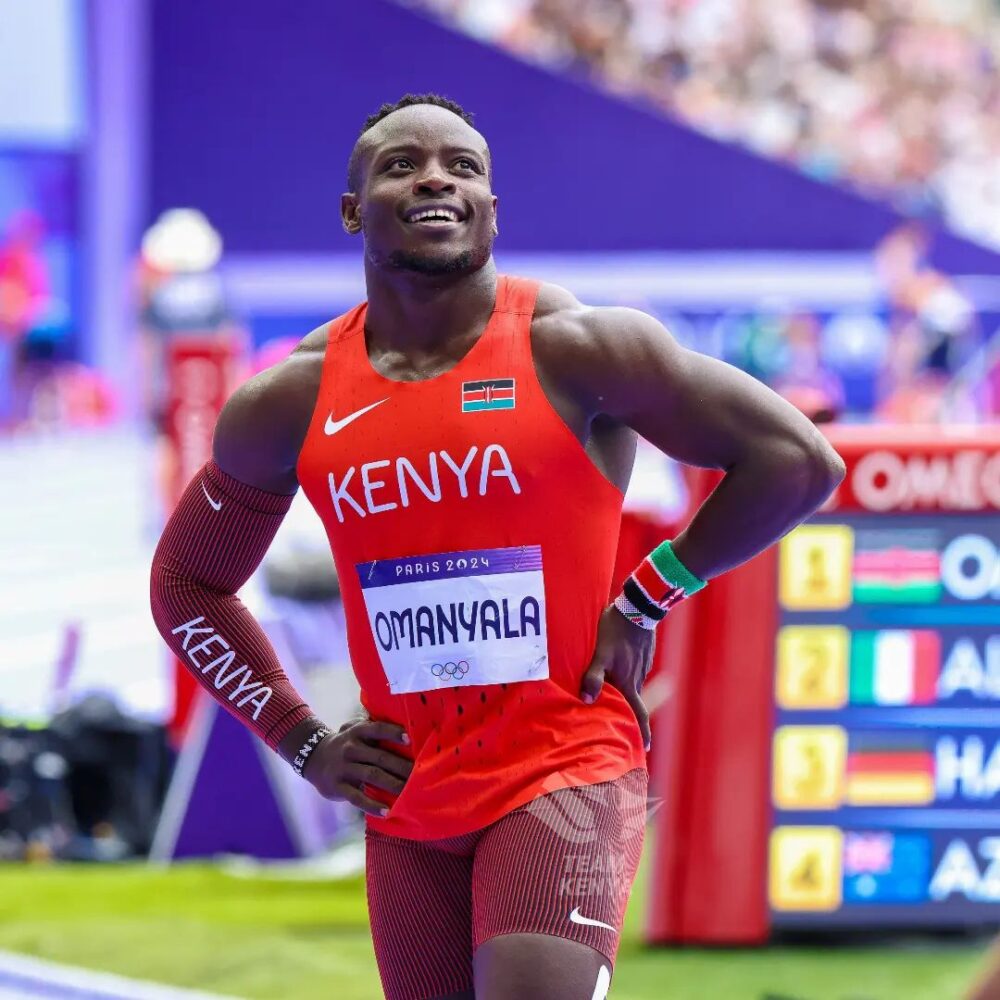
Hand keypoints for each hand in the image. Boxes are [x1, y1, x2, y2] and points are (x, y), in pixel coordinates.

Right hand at [305, 718, 412, 816]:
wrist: (313, 757)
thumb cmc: (347, 743)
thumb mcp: (354, 729)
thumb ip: (373, 726)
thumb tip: (404, 724)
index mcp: (357, 732)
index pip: (377, 729)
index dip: (393, 733)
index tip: (410, 739)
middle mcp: (350, 748)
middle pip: (380, 757)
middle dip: (401, 766)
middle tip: (421, 774)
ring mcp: (343, 768)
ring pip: (371, 776)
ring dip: (392, 784)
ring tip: (408, 792)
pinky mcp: (338, 787)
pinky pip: (356, 798)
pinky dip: (372, 805)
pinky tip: (386, 812)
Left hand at [580, 605, 654, 750]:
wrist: (638, 606)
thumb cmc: (615, 631)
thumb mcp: (600, 654)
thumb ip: (593, 677)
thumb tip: (586, 700)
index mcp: (628, 682)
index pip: (638, 713)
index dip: (642, 732)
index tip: (645, 748)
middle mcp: (638, 677)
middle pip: (633, 700)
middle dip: (627, 712)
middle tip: (618, 720)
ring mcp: (642, 665)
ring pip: (632, 684)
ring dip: (624, 691)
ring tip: (611, 692)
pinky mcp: (643, 653)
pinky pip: (633, 669)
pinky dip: (626, 673)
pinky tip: (616, 665)